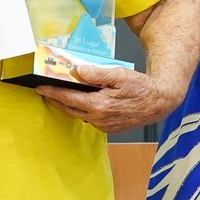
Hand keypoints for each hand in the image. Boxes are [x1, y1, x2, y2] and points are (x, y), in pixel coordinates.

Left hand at [37, 64, 186, 133]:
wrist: (159, 102)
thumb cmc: (141, 87)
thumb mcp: (119, 74)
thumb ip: (97, 73)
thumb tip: (78, 71)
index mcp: (99, 105)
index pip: (68, 98)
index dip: (52, 92)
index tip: (40, 87)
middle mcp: (99, 118)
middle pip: (70, 109)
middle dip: (56, 100)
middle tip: (44, 91)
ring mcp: (104, 125)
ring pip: (79, 115)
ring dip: (68, 106)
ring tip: (59, 95)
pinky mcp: (109, 128)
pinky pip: (90, 119)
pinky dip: (82, 110)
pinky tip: (80, 102)